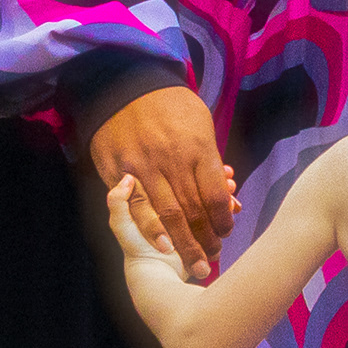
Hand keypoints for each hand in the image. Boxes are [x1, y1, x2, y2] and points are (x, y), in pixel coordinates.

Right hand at [89, 85, 235, 281]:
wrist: (125, 84)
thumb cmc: (171, 107)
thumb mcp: (200, 125)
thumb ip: (211, 162)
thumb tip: (229, 194)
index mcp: (197, 149)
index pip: (215, 196)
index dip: (223, 221)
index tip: (226, 232)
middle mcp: (172, 160)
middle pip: (194, 211)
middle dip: (206, 241)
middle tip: (212, 260)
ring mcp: (143, 167)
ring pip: (167, 215)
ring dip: (183, 244)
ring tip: (194, 264)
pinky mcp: (119, 172)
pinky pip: (137, 208)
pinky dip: (152, 231)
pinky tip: (164, 248)